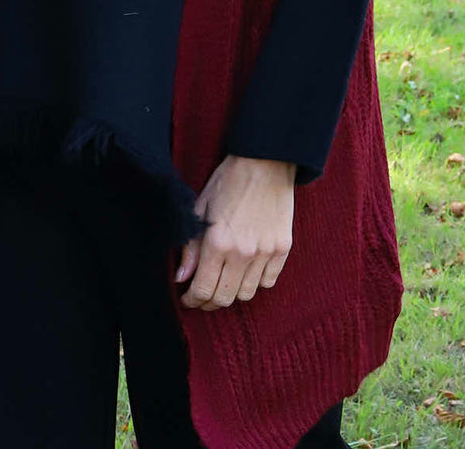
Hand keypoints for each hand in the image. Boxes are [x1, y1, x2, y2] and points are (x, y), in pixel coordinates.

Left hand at [175, 155, 294, 309]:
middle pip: (224, 298)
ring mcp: (265, 252)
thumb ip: (191, 247)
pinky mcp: (282, 249)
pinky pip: (268, 282)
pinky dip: (255, 282)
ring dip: (232, 293)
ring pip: (247, 294)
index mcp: (218, 242)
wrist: (266, 162)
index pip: (203, 289)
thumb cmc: (229, 181)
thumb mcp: (200, 208)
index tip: (188, 298)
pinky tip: (246, 271)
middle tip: (203, 295)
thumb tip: (181, 278)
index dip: (192, 300)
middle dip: (209, 302)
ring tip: (225, 281)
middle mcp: (242, 253)